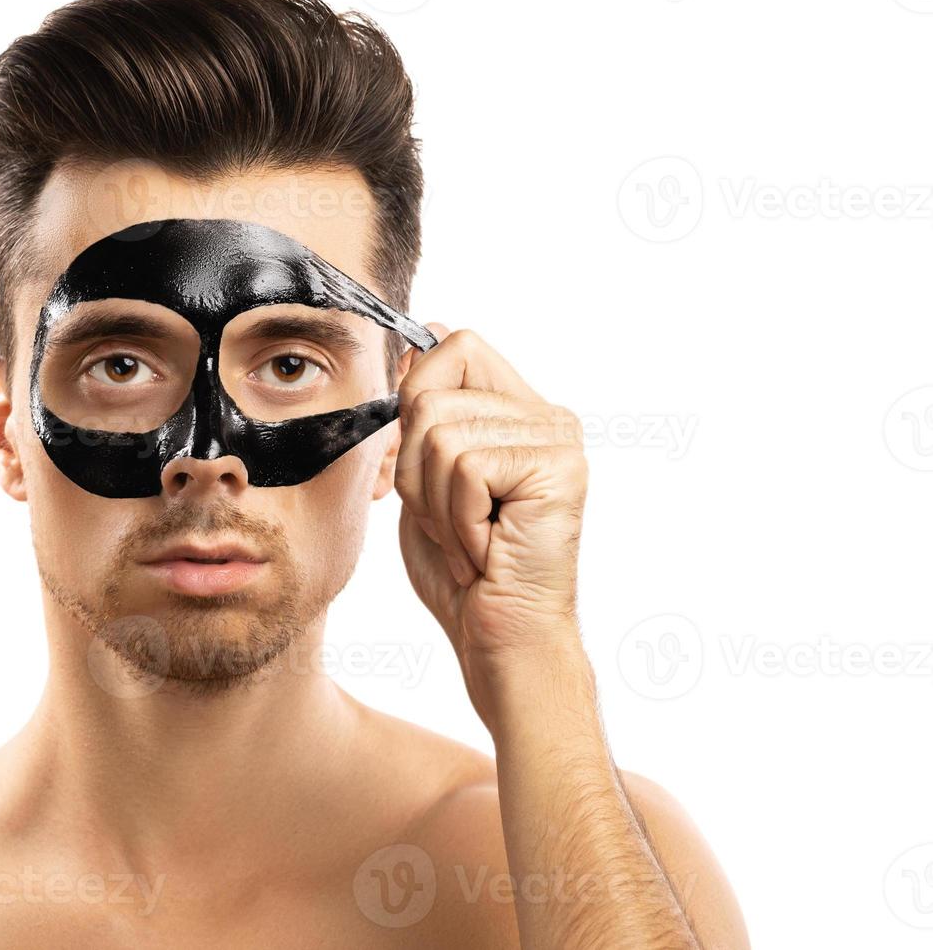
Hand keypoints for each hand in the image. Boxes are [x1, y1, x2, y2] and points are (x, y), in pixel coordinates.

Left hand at [394, 325, 590, 732]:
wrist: (499, 640)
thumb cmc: (463, 573)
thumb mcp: (425, 480)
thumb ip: (422, 414)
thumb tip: (420, 335)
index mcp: (517, 411)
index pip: (454, 344)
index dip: (416, 394)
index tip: (422, 463)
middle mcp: (547, 415)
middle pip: (432, 391)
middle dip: (416, 468)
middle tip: (454, 520)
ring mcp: (558, 439)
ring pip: (441, 433)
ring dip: (438, 503)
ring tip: (473, 538)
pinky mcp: (559, 466)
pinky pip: (465, 467)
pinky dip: (459, 520)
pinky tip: (488, 549)